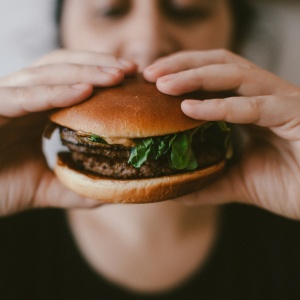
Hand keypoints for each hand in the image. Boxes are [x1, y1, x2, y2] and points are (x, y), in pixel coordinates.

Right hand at [0, 50, 135, 215]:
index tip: (132, 79)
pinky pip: (23, 96)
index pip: (72, 80)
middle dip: (99, 65)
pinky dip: (53, 91)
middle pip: (63, 67)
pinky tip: (83, 91)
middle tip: (132, 69)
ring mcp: (3, 99)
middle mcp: (21, 97)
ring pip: (46, 74)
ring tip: (117, 75)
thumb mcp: (45, 187)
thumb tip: (110, 190)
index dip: (102, 75)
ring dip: (84, 71)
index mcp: (35, 109)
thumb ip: (75, 186)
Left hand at [144, 49, 299, 218]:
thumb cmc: (290, 185)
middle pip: (220, 63)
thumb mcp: (238, 182)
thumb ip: (208, 181)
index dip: (182, 73)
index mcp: (251, 106)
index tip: (151, 81)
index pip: (213, 76)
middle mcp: (265, 96)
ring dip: (195, 76)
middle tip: (149, 73)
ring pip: (235, 74)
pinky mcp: (295, 115)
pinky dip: (220, 106)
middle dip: (182, 64)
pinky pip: (253, 106)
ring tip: (161, 84)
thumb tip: (175, 189)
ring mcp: (281, 101)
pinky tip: (189, 108)